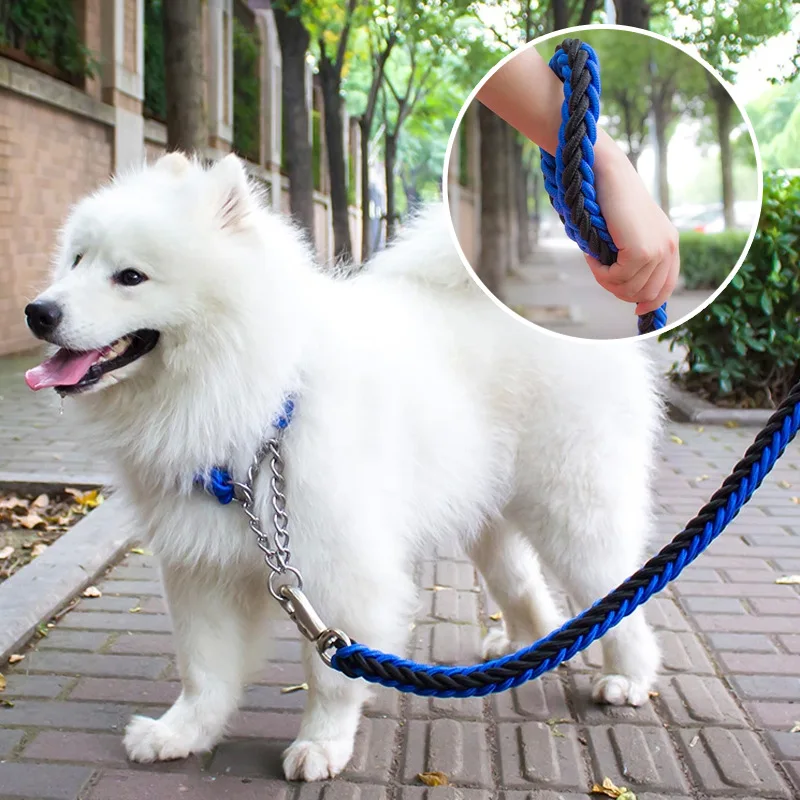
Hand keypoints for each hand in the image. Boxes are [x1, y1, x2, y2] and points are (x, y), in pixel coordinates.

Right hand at [588, 131, 679, 315]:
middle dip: (619, 290)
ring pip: (630, 289)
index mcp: (669, 243)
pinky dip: (600, 272)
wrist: (605, 173)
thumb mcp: (627, 231)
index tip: (636, 309)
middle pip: (646, 293)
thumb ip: (632, 255)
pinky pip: (618, 278)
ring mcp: (658, 250)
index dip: (651, 301)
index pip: (666, 286)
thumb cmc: (609, 199)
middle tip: (599, 273)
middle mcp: (669, 247)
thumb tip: (624, 287)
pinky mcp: (643, 251)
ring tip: (594, 260)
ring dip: (606, 280)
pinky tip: (592, 255)